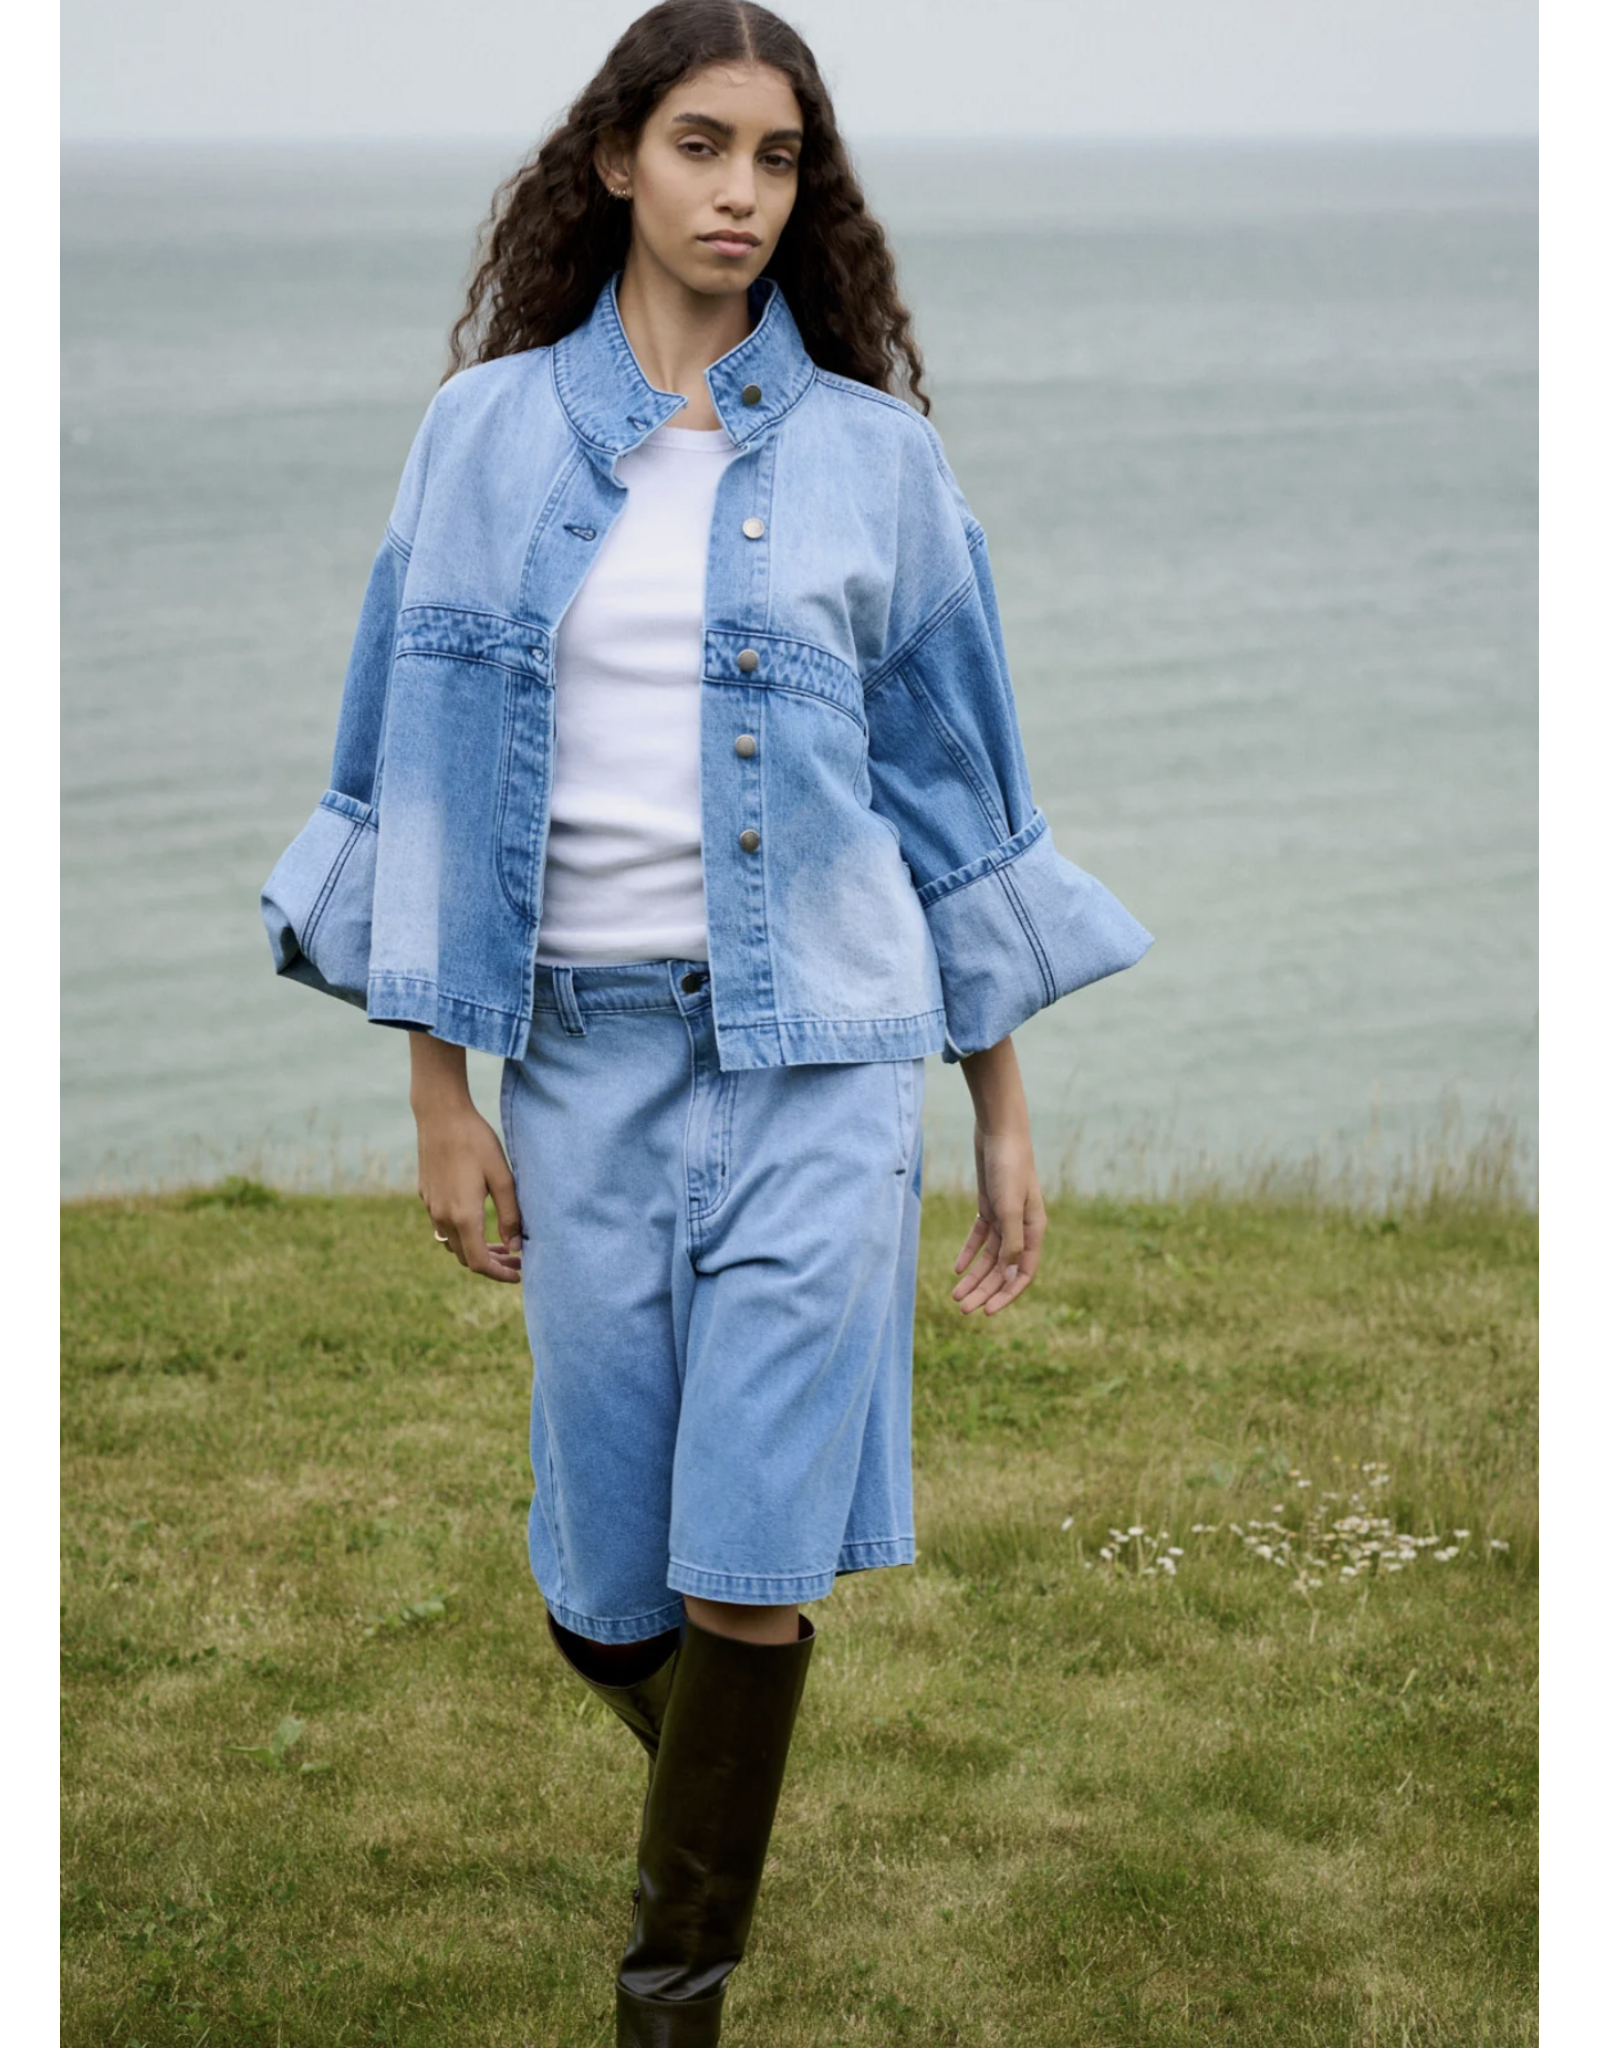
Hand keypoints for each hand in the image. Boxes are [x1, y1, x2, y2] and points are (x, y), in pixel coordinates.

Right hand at [411, 1037, 522, 1282]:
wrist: (440, 1116)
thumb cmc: (476, 1142)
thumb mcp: (502, 1177)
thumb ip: (510, 1215)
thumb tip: (516, 1246)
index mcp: (463, 1216)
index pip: (480, 1263)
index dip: (500, 1274)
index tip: (519, 1273)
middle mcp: (442, 1217)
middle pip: (466, 1258)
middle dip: (492, 1264)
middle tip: (516, 1258)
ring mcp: (431, 1207)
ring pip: (453, 1244)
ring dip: (476, 1250)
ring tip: (501, 1243)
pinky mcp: (426, 1196)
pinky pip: (444, 1227)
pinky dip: (463, 1234)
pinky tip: (480, 1220)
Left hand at [952, 1036, 1045, 1316]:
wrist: (999, 1130)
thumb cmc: (1009, 1166)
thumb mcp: (1008, 1206)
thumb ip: (1010, 1240)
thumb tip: (1009, 1273)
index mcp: (1034, 1231)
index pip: (1022, 1273)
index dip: (1006, 1295)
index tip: (987, 1313)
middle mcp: (1022, 1227)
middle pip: (1002, 1269)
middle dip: (984, 1291)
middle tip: (962, 1309)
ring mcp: (1005, 1217)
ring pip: (989, 1257)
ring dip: (973, 1277)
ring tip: (955, 1296)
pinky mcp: (989, 1205)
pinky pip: (980, 1237)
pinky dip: (969, 1253)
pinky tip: (956, 1269)